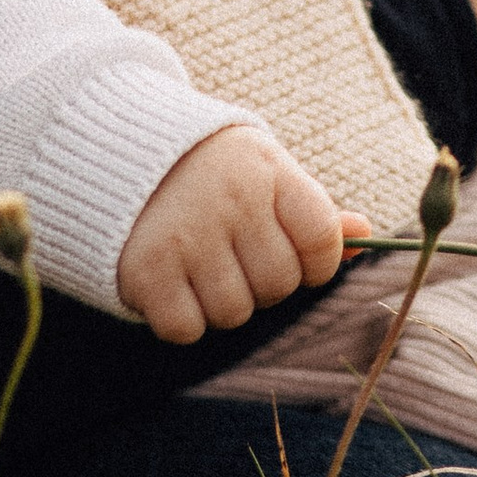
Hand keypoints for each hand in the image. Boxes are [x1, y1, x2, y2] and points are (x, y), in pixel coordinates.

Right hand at [115, 125, 365, 343]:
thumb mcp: (262, 170)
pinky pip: (186, 329)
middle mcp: (231, 200)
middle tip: (231, 253)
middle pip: (279, 286)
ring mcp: (187, 235)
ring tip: (198, 264)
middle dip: (260, 281)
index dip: (316, 261)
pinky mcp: (146, 269)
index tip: (292, 250)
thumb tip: (365, 234)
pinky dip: (180, 318)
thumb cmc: (206, 168)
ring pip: (234, 313)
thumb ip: (310, 208)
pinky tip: (170, 282)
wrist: (111, 147)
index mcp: (267, 170)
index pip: (323, 239)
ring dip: (219, 301)